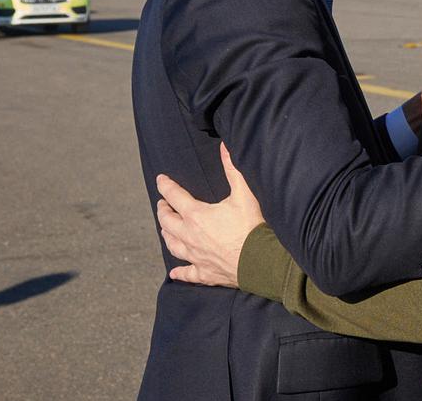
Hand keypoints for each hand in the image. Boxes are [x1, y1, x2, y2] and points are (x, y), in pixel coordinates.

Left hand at [156, 143, 263, 287]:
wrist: (260, 261)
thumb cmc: (251, 227)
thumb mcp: (244, 194)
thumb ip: (232, 169)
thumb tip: (225, 147)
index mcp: (196, 215)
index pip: (174, 196)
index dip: (166, 186)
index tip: (161, 179)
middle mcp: (190, 236)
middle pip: (167, 222)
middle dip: (163, 210)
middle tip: (162, 204)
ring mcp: (195, 256)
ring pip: (172, 245)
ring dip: (166, 234)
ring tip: (165, 229)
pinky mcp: (204, 272)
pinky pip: (187, 273)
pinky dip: (179, 272)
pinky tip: (174, 273)